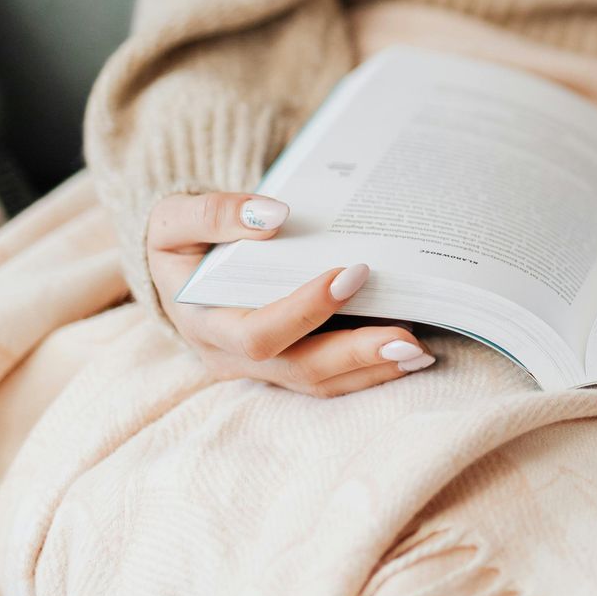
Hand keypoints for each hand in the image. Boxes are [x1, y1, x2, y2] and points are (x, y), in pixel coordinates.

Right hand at [145, 192, 434, 394]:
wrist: (174, 267)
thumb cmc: (180, 240)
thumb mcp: (175, 218)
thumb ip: (215, 214)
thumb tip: (272, 215)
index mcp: (204, 321)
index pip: (259, 331)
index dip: (307, 310)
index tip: (353, 273)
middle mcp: (232, 357)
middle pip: (301, 369)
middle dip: (358, 355)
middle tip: (410, 338)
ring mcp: (260, 369)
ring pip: (321, 382)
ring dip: (373, 370)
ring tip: (422, 352)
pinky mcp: (285, 367)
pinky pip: (329, 378)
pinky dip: (370, 370)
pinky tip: (409, 354)